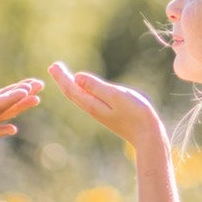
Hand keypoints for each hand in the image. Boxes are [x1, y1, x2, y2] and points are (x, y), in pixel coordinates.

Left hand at [47, 62, 163, 149]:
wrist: (148, 135)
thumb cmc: (135, 113)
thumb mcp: (115, 95)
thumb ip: (96, 87)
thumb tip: (76, 77)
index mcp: (92, 104)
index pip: (71, 89)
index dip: (61, 77)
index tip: (53, 66)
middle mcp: (93, 109)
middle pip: (73, 93)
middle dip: (63, 80)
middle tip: (54, 67)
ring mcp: (100, 112)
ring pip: (80, 97)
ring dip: (71, 85)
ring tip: (64, 75)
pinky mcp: (108, 114)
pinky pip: (88, 100)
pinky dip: (82, 91)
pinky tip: (83, 88)